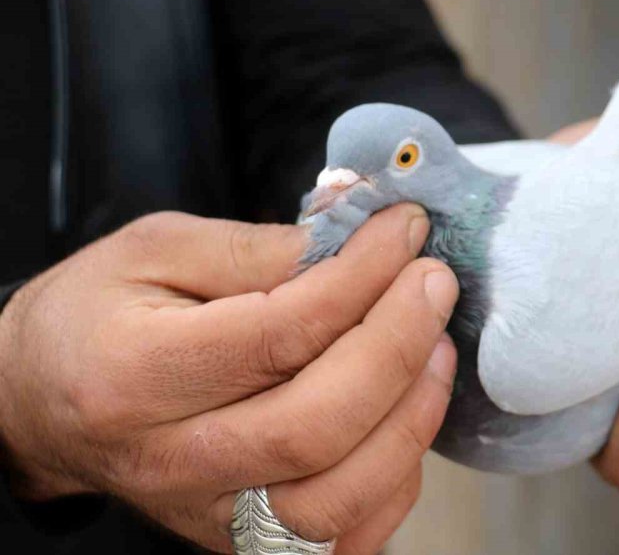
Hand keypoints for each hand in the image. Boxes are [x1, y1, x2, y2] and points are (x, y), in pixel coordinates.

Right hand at [0, 205, 457, 553]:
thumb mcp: (157, 249)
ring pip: (339, 497)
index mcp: (135, 374)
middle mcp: (171, 461)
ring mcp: (210, 516)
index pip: (278, 333)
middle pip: (315, 425)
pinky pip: (346, 533)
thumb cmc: (101, 315)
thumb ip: (258, 248)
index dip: (361, 277)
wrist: (46, 401)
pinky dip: (398, 474)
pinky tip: (408, 409)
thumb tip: (359, 240)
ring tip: (437, 345)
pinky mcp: (245, 541)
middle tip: (434, 283)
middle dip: (398, 345)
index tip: (403, 231)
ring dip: (411, 416)